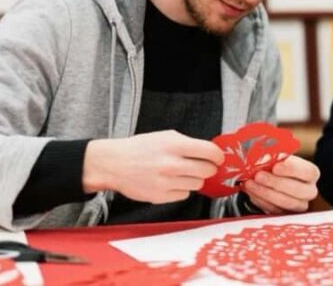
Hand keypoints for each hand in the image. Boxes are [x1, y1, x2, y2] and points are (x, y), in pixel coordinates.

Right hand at [82, 130, 223, 203]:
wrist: (114, 164)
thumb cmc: (140, 148)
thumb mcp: (165, 136)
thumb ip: (189, 144)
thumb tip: (211, 153)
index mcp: (175, 145)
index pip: (211, 152)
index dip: (218, 156)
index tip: (218, 158)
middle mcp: (172, 164)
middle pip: (208, 171)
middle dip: (208, 168)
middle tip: (202, 166)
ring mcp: (167, 182)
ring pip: (197, 184)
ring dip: (193, 179)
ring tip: (180, 173)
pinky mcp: (161, 197)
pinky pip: (184, 195)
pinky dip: (181, 189)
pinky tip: (170, 182)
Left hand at [243, 156, 319, 213]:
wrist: (273, 178)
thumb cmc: (278, 165)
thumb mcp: (278, 156)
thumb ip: (274, 156)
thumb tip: (265, 158)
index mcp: (311, 174)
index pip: (308, 172)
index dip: (292, 170)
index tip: (275, 166)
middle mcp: (309, 191)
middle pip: (298, 190)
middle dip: (275, 183)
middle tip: (258, 176)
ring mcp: (298, 205)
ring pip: (285, 203)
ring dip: (264, 193)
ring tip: (250, 183)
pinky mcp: (285, 214)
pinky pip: (274, 210)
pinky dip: (260, 200)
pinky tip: (251, 192)